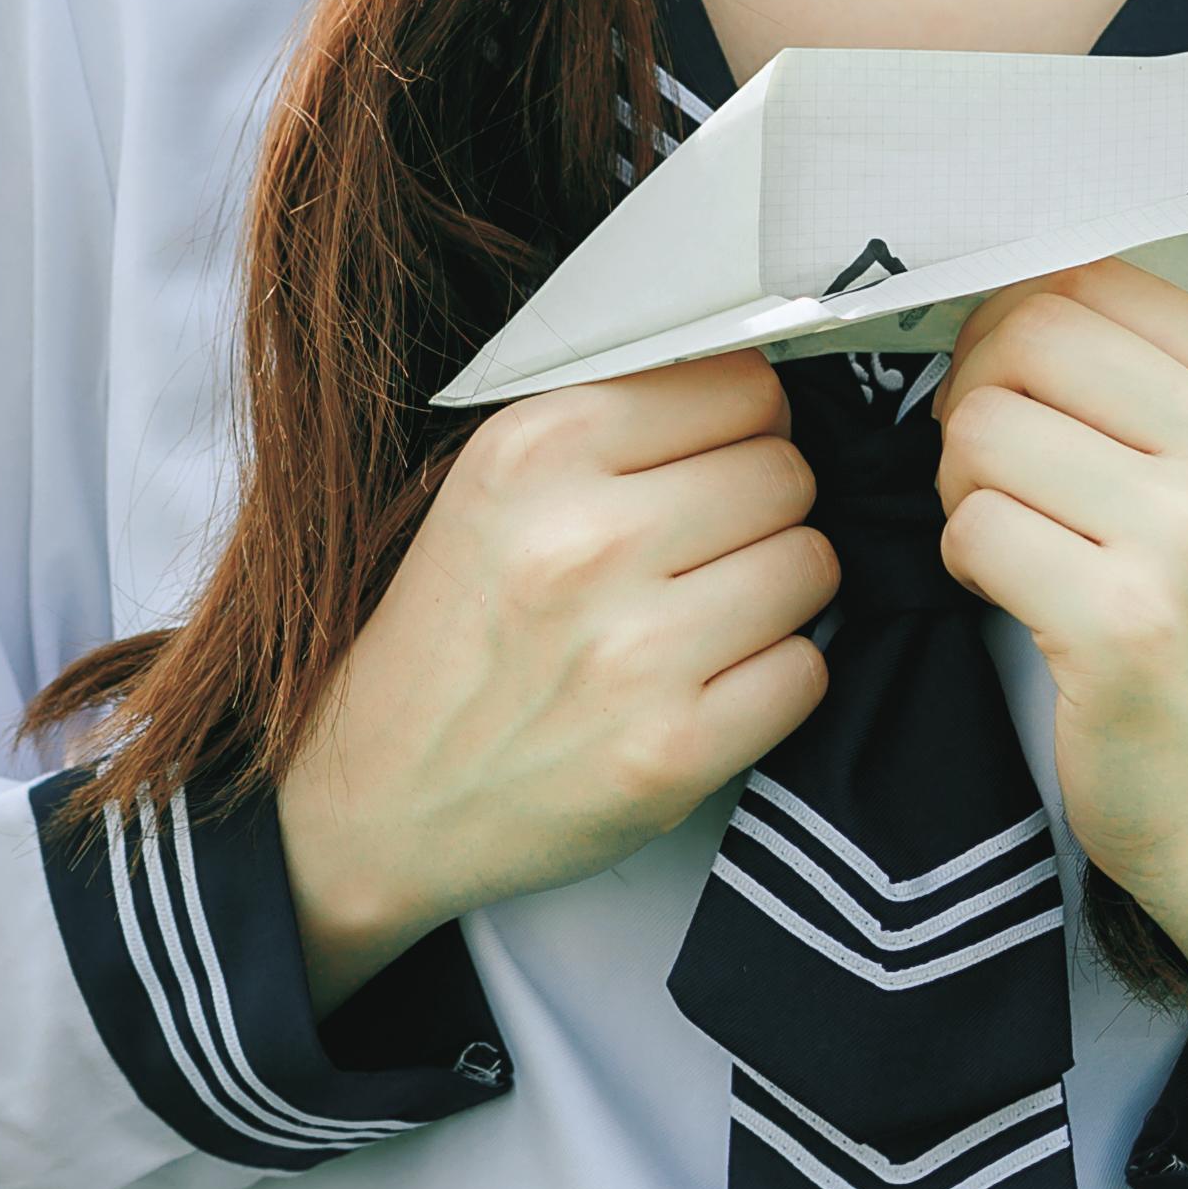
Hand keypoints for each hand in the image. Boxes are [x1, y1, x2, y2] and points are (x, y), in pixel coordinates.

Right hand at [276, 355, 836, 1008]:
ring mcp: (634, 651)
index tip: (703, 469)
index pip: (742, 385)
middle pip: (787, 473)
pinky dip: (773, 680)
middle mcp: (584, 540)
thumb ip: (610, 430)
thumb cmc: (447, 642)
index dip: (739, 430)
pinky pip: (807, 671)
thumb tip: (759, 393)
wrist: (376, 804)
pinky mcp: (676, 751)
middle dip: (761, 512)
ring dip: (775, 595)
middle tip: (699, 556)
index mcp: (533, 452)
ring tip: (700, 621)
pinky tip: (704, 687)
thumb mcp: (489, 491)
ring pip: (811, 565)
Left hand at [934, 260, 1187, 1119]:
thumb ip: (1138, 379)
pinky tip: (1012, 593)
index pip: (1091, 280)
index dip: (1015, 327)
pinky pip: (972, 528)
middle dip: (977, 399)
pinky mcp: (1120, 623)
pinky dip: (964, 559)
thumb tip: (1000, 288)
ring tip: (1012, 538)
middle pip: (1028, 338)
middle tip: (995, 471)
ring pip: (983, 429)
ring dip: (962, 486)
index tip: (1018, 394)